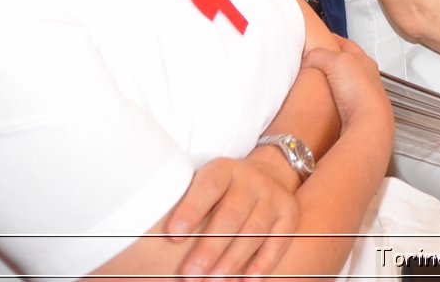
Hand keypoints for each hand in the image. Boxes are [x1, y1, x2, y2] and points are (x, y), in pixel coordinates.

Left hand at [165, 157, 298, 281]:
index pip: (208, 186)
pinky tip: (247, 281)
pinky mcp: (290, 213)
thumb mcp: (201, 184)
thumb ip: (183, 203)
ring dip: (232, 260)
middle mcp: (252, 180)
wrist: (266, 174)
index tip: (172, 235)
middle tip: (190, 274)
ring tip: (213, 281)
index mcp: (225, 169)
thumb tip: (150, 238)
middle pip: (232, 214)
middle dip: (210, 247)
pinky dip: (264, 263)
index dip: (191, 209)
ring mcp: (274, 196)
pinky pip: (279, 241)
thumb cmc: (219, 192)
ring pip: (254, 230)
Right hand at [303, 37, 391, 131]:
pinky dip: (329, 100)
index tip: (321, 37)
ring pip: (342, 84)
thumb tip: (308, 57)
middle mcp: (366, 78)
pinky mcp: (354, 114)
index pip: (346, 44)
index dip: (332, 39)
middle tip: (313, 62)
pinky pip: (338, 102)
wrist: (368, 124)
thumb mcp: (336, 61)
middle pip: (345, 64)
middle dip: (330, 62)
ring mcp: (360, 97)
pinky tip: (321, 103)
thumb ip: (319, 54)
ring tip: (313, 83)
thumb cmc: (361, 92)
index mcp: (363, 61)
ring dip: (329, 83)